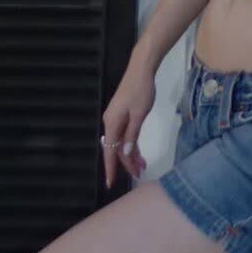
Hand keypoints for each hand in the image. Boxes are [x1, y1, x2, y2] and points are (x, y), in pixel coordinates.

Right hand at [101, 58, 155, 186]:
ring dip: (131, 154)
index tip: (110, 183)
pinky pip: (125, 133)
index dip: (111, 169)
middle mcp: (110, 123)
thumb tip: (125, 153)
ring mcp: (116, 118)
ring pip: (122, 142)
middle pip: (116, 148)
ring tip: (142, 166)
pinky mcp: (122, 114)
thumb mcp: (139, 114)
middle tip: (139, 173)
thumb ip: (132, 134)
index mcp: (112, 124)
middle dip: (126, 163)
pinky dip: (132, 143)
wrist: (141, 69)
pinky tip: (139, 152)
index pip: (110, 152)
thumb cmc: (141, 90)